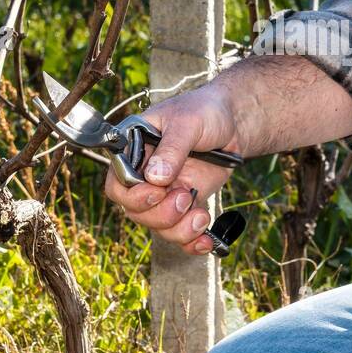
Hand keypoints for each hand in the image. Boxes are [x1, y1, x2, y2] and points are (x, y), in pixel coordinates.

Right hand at [103, 85, 240, 254]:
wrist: (234, 122)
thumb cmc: (206, 111)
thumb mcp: (188, 122)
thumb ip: (171, 148)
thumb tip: (154, 178)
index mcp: (134, 150)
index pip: (118, 184)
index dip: (133, 196)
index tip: (157, 192)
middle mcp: (144, 175)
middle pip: (136, 212)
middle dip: (162, 214)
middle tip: (186, 197)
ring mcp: (164, 192)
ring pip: (158, 226)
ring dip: (179, 229)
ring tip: (202, 215)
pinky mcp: (185, 204)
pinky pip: (180, 232)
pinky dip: (192, 241)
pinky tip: (206, 241)